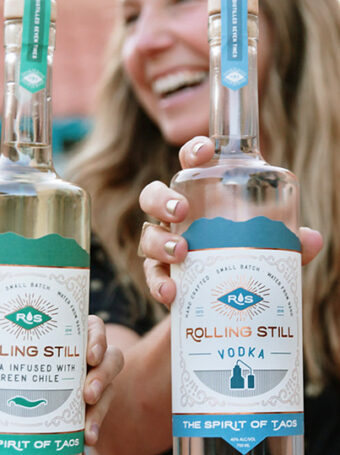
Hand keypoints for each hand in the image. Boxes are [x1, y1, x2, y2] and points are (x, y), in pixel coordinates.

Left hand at [0, 316, 123, 454]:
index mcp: (49, 337)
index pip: (88, 327)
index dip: (97, 337)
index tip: (88, 354)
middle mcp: (68, 360)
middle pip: (108, 359)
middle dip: (104, 376)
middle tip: (88, 394)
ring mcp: (72, 389)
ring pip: (107, 392)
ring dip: (103, 412)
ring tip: (87, 436)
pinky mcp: (69, 418)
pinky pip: (89, 427)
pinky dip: (86, 446)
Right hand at [137, 136, 323, 306]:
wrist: (225, 297)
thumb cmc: (243, 255)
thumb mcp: (266, 244)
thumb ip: (285, 240)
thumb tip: (311, 239)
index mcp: (201, 196)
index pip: (190, 164)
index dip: (193, 152)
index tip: (207, 152)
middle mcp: (176, 218)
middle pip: (153, 196)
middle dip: (163, 199)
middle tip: (181, 210)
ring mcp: (164, 247)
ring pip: (148, 235)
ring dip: (159, 241)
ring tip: (181, 253)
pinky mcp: (162, 276)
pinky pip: (153, 276)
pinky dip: (158, 284)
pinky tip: (171, 292)